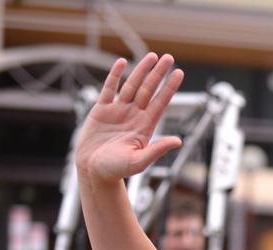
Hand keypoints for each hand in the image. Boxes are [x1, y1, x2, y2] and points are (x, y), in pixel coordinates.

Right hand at [75, 54, 183, 181]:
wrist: (93, 170)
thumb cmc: (116, 169)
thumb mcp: (139, 161)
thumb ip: (157, 149)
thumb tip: (178, 141)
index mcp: (145, 126)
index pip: (161, 102)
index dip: (169, 87)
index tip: (179, 73)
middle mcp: (134, 115)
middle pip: (149, 89)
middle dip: (158, 73)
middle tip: (168, 57)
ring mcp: (118, 111)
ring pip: (132, 86)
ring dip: (141, 71)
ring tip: (152, 56)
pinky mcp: (102, 110)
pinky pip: (109, 89)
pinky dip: (115, 76)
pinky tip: (122, 63)